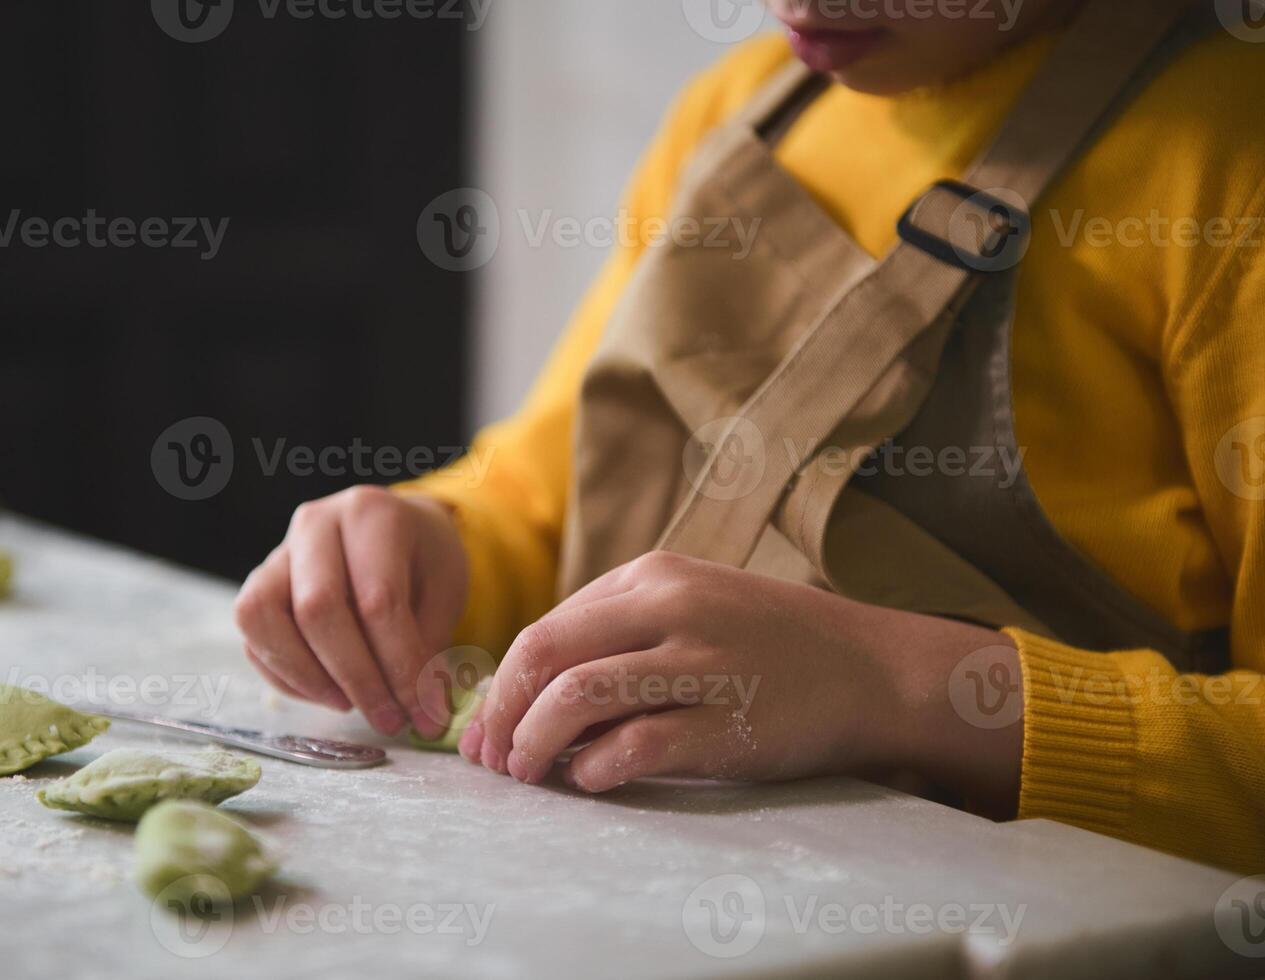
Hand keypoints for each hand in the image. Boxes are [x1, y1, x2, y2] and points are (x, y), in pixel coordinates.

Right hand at [235, 487, 466, 736]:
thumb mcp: (444, 591)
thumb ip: (427, 646)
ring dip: (308, 677)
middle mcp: (315, 524)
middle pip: (317, 609)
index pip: (379, 600)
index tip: (425, 713)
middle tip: (389, 719)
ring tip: (351, 704)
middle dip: (357, 679)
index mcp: (371, 514)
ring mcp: (278, 552)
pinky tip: (328, 693)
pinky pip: (252, 636)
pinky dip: (286, 676)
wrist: (395, 531)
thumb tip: (421, 712)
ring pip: (263, 618)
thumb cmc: (423, 560)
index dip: (401, 666)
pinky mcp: (258, 583)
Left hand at [461, 551, 1021, 812]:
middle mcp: (670, 608)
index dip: (502, 684)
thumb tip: (535, 690)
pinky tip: (589, 781)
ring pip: (577, 698)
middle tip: (492, 757)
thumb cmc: (773, 641)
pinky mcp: (727, 722)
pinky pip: (635, 746)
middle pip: (545, 655)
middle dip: (502, 712)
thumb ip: (621, 629)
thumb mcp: (694, 602)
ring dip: (535, 743)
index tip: (487, 727)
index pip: (546, 628)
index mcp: (653, 575)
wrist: (872, 670)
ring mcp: (700, 664)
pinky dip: (596, 769)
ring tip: (528, 773)